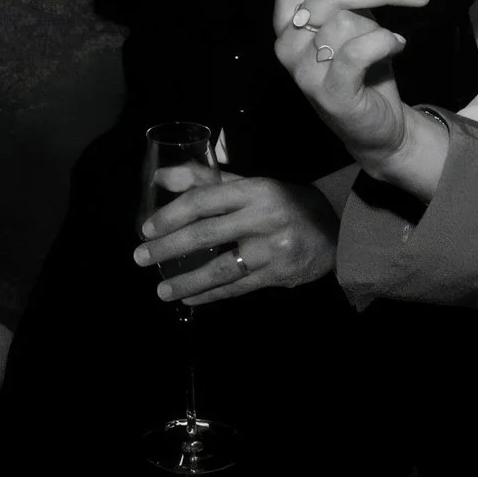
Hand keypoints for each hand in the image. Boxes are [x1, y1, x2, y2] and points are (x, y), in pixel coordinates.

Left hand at [133, 174, 335, 305]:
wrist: (336, 227)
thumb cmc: (284, 202)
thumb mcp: (250, 184)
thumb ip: (206, 180)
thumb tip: (161, 178)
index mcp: (254, 189)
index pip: (204, 200)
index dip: (171, 214)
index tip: (146, 229)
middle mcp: (263, 218)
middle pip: (206, 233)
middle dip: (168, 247)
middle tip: (141, 258)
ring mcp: (273, 250)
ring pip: (221, 268)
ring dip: (187, 281)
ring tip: (161, 290)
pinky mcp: (279, 275)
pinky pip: (238, 288)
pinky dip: (211, 295)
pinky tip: (190, 299)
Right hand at [272, 0, 433, 169]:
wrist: (378, 127)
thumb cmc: (360, 66)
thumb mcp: (349, 14)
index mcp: (289, 18)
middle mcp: (288, 42)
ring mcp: (304, 70)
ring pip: (346, 23)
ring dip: (381, 25)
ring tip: (393, 38)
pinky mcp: (328, 93)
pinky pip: (357, 52)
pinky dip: (383, 44)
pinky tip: (397, 47)